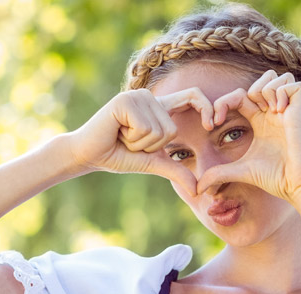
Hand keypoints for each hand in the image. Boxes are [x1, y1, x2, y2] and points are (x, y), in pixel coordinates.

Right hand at [65, 88, 214, 194]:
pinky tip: (117, 132)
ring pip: (159, 130)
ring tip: (123, 137)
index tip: (212, 125)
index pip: (193, 95)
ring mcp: (138, 96)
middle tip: (131, 141)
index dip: (207, 107)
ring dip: (140, 144)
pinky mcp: (125, 101)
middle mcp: (150, 98)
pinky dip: (132, 139)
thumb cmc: (118, 156)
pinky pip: (145, 129)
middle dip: (152, 146)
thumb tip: (197, 190)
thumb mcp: (153, 163)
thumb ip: (176, 171)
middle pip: (172, 130)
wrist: (88, 155)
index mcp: (160, 107)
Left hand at [197, 70, 300, 208]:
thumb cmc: (276, 179)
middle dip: (246, 90)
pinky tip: (280, 112)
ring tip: (268, 111)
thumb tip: (197, 187)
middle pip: (260, 80)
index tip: (214, 123)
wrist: (299, 186)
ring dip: (265, 88)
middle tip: (246, 113)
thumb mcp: (241, 171)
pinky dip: (282, 92)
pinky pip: (293, 84)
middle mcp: (273, 112)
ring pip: (276, 77)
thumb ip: (218, 174)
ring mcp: (287, 110)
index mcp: (259, 122)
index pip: (239, 96)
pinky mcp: (300, 112)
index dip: (223, 103)